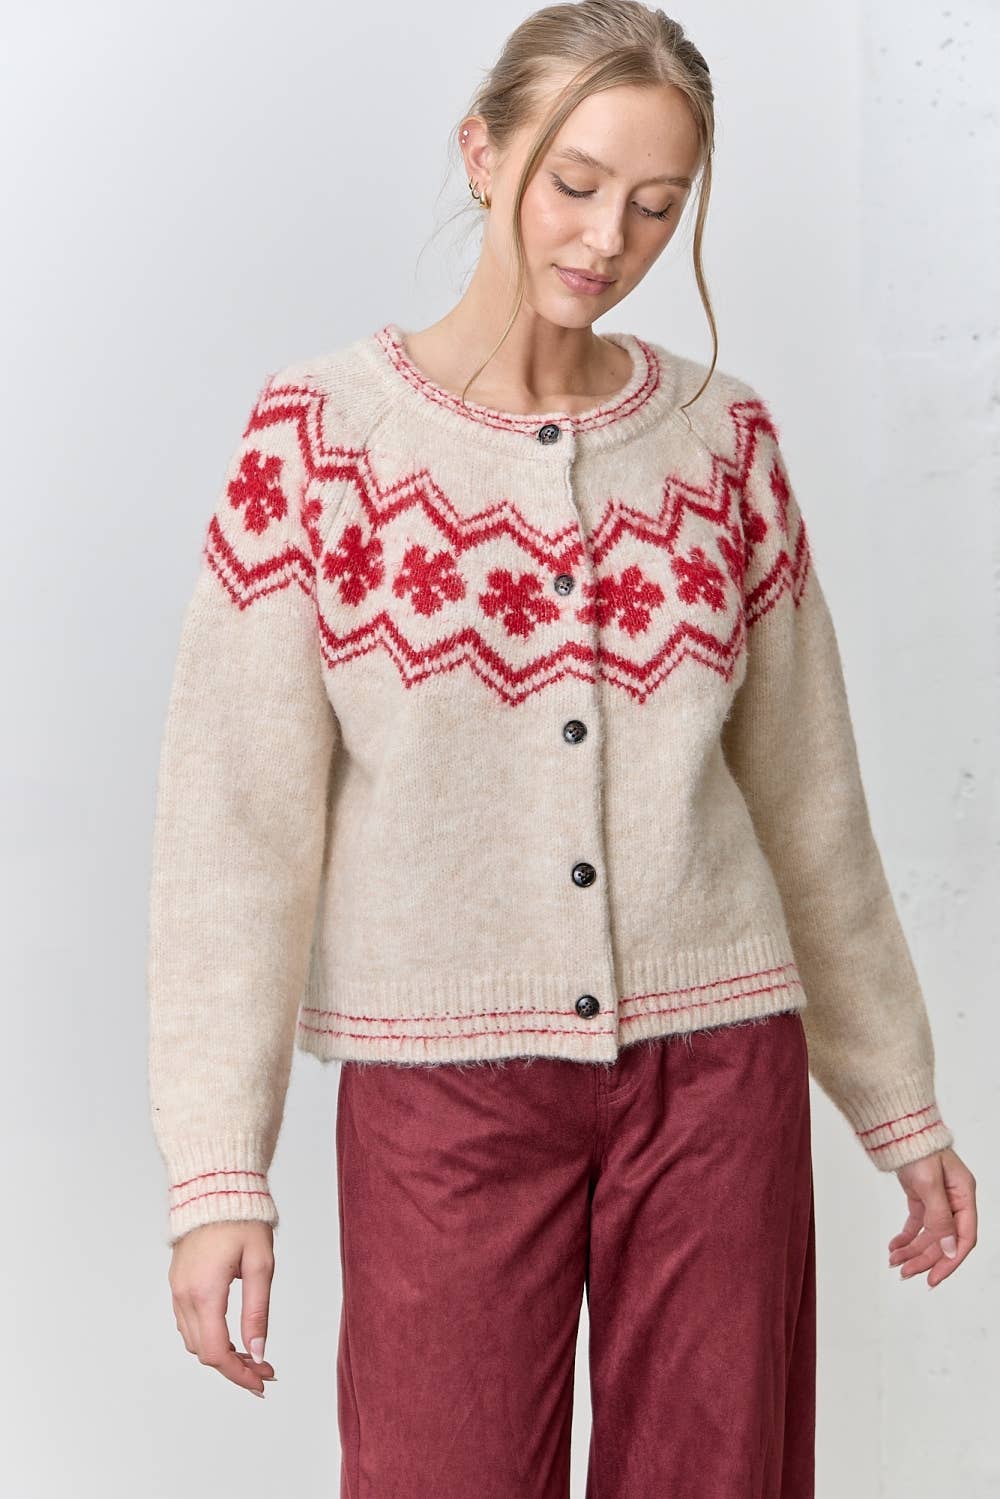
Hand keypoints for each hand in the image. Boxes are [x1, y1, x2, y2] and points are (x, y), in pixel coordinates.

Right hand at [168, 1221, 277, 1395]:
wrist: (215, 1185)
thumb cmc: (242, 1219)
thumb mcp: (260, 1264)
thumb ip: (257, 1310)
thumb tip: (258, 1352)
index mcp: (205, 1293)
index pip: (217, 1353)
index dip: (240, 1375)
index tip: (262, 1382)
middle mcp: (184, 1296)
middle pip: (204, 1353)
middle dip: (234, 1368)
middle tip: (264, 1370)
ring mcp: (177, 1289)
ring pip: (194, 1341)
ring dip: (220, 1354)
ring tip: (252, 1356)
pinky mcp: (177, 1282)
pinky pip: (188, 1323)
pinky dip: (208, 1337)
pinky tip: (232, 1335)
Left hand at [888, 1147, 976, 1286]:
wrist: (898, 1130)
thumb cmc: (918, 1148)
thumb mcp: (930, 1184)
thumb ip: (940, 1218)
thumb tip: (950, 1249)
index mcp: (964, 1197)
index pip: (964, 1238)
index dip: (950, 1261)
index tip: (933, 1278)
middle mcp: (954, 1201)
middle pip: (943, 1240)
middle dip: (924, 1258)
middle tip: (906, 1273)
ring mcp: (938, 1200)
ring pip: (928, 1235)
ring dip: (912, 1250)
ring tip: (894, 1262)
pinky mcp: (921, 1197)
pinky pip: (916, 1224)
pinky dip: (906, 1237)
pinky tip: (895, 1247)